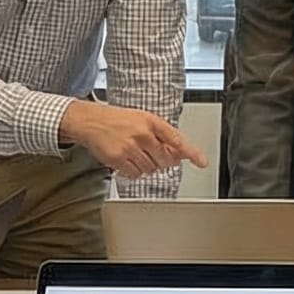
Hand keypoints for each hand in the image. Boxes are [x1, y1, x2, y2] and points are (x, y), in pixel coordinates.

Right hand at [59, 99, 205, 178]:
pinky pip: (135, 174)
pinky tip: (127, 160)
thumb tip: (179, 153)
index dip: (191, 152)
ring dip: (146, 165)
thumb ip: (162, 135)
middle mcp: (142, 133)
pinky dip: (134, 171)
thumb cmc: (117, 120)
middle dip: (162, 161)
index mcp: (151, 121)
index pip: (177, 139)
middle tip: (151, 153)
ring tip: (135, 152)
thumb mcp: (143, 119)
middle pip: (165, 159)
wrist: (90, 121)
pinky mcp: (118, 159)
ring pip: (150, 169)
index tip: (202, 162)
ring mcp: (130, 147)